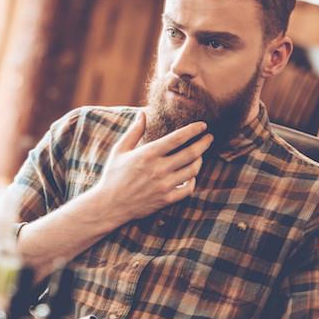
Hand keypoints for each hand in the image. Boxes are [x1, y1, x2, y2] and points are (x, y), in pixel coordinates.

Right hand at [92, 112, 212, 225]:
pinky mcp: (166, 199)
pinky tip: (191, 175)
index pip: (178, 138)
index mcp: (148, 154)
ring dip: (199, 160)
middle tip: (209, 138)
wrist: (109, 205)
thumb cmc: (113, 175)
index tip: (203, 125)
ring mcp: (164, 185)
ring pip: (192, 170)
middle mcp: (158, 169)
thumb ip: (134, 131)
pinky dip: (193, 180)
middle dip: (204, 143)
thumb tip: (142, 113)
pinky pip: (188, 188)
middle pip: (191, 153)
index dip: (193, 130)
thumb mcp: (120, 150)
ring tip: (199, 155)